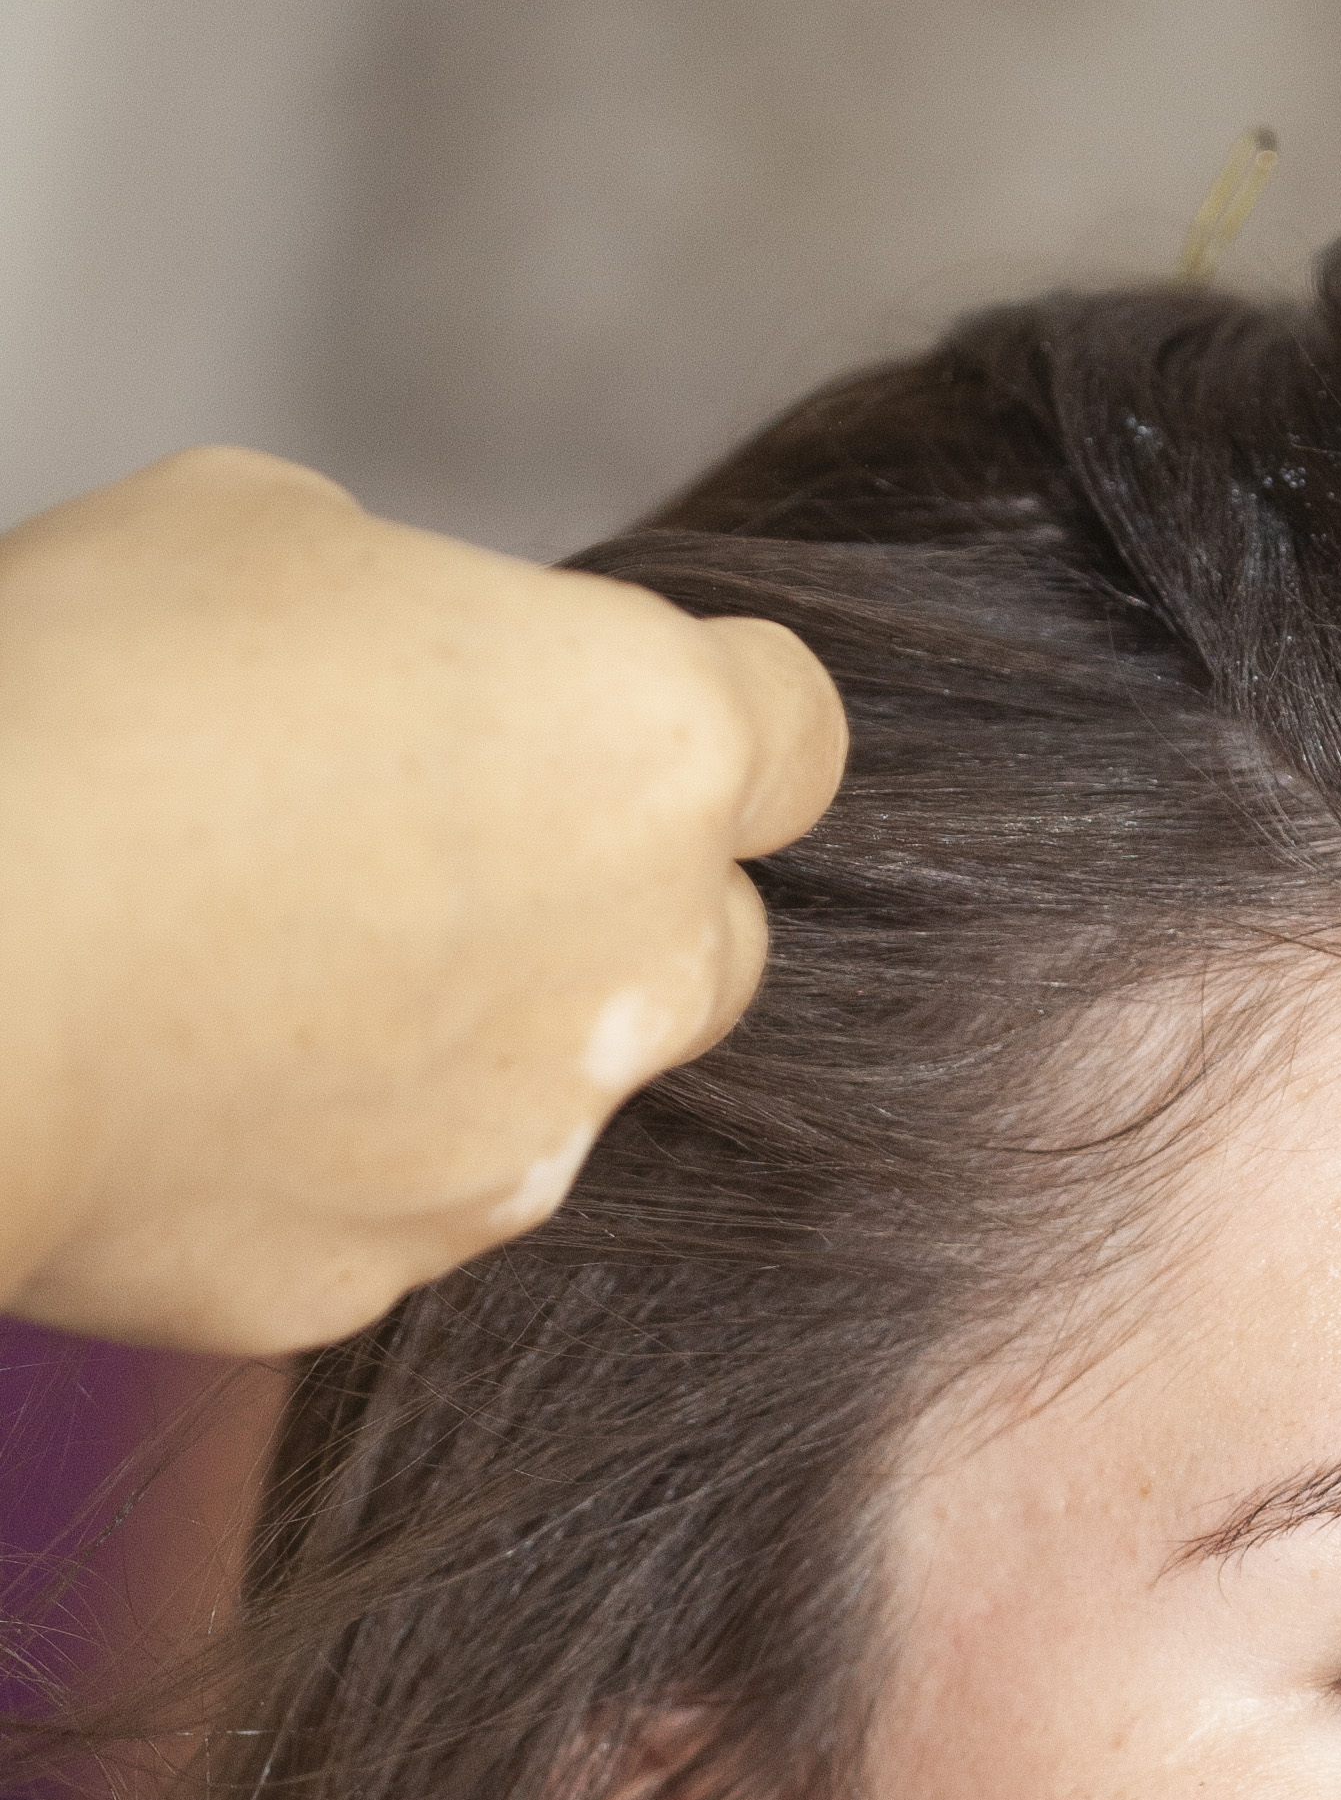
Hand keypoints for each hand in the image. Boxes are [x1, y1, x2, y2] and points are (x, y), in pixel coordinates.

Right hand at [0, 448, 845, 1350]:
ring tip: (260, 960)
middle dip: (608, 891)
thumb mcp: (257, 527)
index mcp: (645, 743)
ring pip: (557, 1082)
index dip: (704, 709)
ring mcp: (527, 1145)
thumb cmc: (88, 708)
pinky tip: (185, 1075)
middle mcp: (639, 967)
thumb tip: (405, 672)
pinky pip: (397, 1196)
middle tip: (420, 839)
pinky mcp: (389, 1271)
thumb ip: (411, 612)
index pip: (792, 730)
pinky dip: (326, 1145)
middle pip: (705, 931)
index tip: (612, 707)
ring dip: (464, 1026)